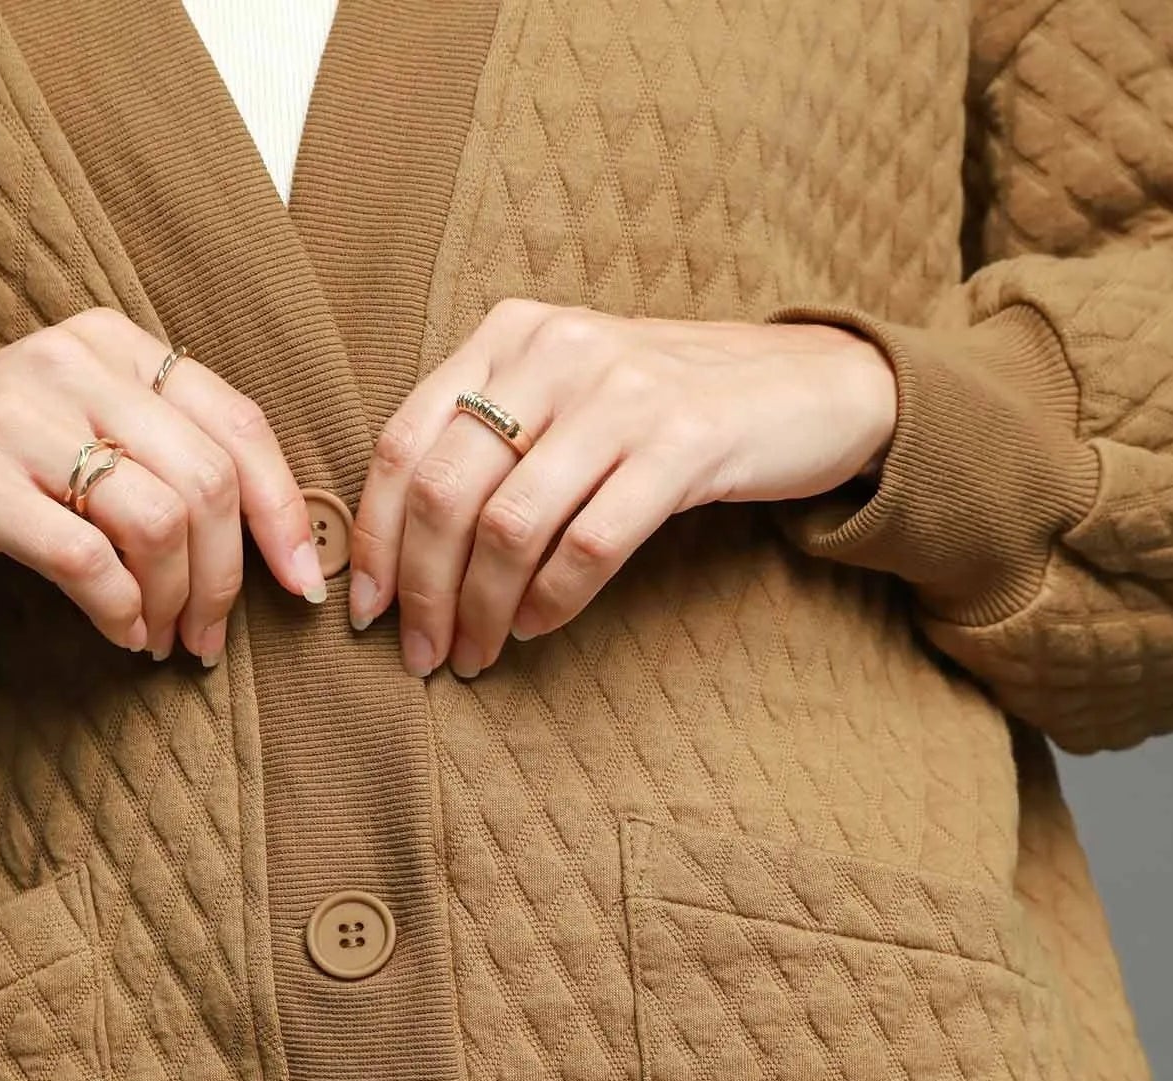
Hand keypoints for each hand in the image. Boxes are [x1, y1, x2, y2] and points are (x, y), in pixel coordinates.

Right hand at [0, 308, 329, 664]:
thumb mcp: (83, 424)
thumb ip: (167, 451)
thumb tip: (274, 537)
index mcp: (114, 343)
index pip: (238, 423)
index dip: (283, 512)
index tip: (301, 583)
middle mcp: (72, 364)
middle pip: (206, 482)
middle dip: (226, 579)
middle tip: (209, 636)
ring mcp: (18, 416)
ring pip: (156, 523)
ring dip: (172, 601)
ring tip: (160, 637)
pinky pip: (87, 560)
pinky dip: (119, 612)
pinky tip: (119, 633)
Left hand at [347, 298, 897, 678]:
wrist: (807, 386)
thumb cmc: (668, 406)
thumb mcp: (568, 392)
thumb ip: (491, 438)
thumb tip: (403, 548)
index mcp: (510, 333)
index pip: (406, 441)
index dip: (377, 537)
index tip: (365, 611)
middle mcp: (557, 352)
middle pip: (447, 491)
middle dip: (421, 590)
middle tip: (420, 653)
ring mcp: (622, 396)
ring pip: (510, 527)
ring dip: (480, 610)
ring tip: (473, 655)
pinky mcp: (683, 447)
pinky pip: (589, 547)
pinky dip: (550, 603)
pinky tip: (534, 629)